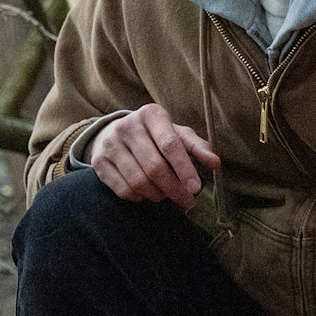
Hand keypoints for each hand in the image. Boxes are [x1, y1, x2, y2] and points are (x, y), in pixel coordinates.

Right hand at [89, 103, 218, 207]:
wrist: (115, 133)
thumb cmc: (156, 136)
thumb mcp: (178, 135)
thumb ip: (197, 148)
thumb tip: (215, 163)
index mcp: (151, 115)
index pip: (169, 144)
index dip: (184, 168)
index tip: (196, 188)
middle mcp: (128, 126)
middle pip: (154, 167)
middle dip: (174, 189)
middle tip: (187, 201)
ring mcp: (110, 144)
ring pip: (139, 181)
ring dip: (158, 195)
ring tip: (167, 195)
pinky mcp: (99, 162)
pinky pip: (123, 190)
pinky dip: (140, 198)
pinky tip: (148, 193)